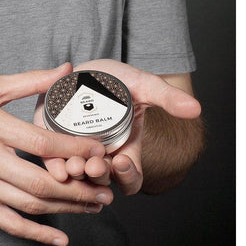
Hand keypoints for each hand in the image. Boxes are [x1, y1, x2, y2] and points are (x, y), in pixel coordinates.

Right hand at [0, 64, 114, 245]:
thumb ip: (29, 81)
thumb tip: (66, 69)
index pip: (39, 142)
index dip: (73, 148)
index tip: (99, 149)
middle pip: (39, 181)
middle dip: (79, 188)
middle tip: (107, 188)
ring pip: (30, 204)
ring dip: (67, 209)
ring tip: (94, 206)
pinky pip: (9, 224)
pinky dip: (36, 234)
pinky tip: (60, 237)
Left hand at [39, 59, 200, 195]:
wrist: (86, 66)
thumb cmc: (118, 79)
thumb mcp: (143, 85)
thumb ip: (166, 97)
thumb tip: (195, 108)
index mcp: (125, 150)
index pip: (130, 178)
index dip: (128, 175)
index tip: (122, 161)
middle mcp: (99, 155)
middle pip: (100, 180)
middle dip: (97, 175)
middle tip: (93, 166)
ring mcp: (74, 149)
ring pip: (75, 175)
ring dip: (74, 174)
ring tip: (72, 166)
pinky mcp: (50, 138)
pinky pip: (50, 159)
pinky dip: (52, 165)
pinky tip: (53, 164)